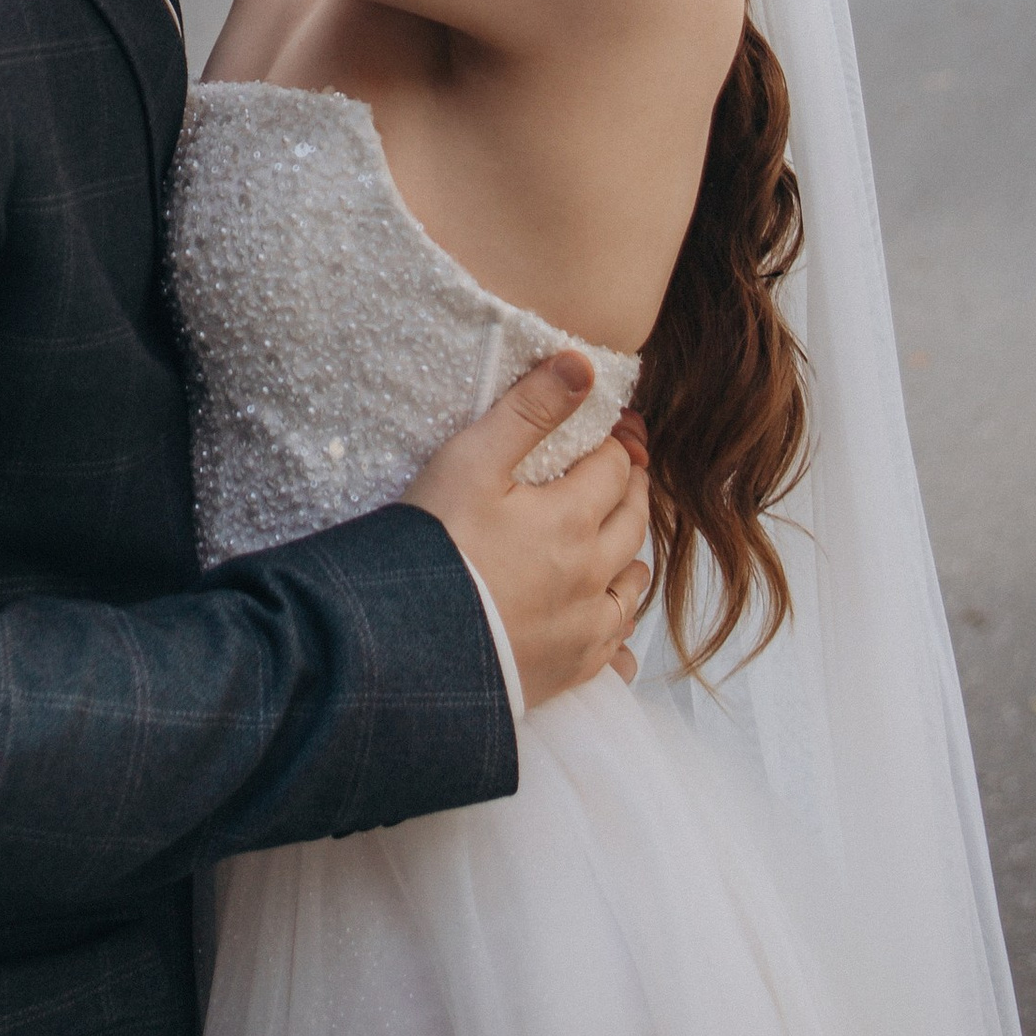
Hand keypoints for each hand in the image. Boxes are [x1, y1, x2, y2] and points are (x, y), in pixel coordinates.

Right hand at [403, 351, 653, 707]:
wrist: (402, 646)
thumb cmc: (433, 545)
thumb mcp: (471, 460)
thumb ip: (529, 408)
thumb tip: (583, 363)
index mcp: (574, 518)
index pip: (616, 467)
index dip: (617, 442)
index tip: (614, 430)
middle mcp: (592, 574)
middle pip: (633, 521)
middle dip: (631, 489)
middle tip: (622, 472)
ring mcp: (584, 629)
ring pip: (632, 583)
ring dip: (629, 553)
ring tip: (615, 537)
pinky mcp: (568, 671)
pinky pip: (615, 646)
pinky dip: (618, 623)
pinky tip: (607, 618)